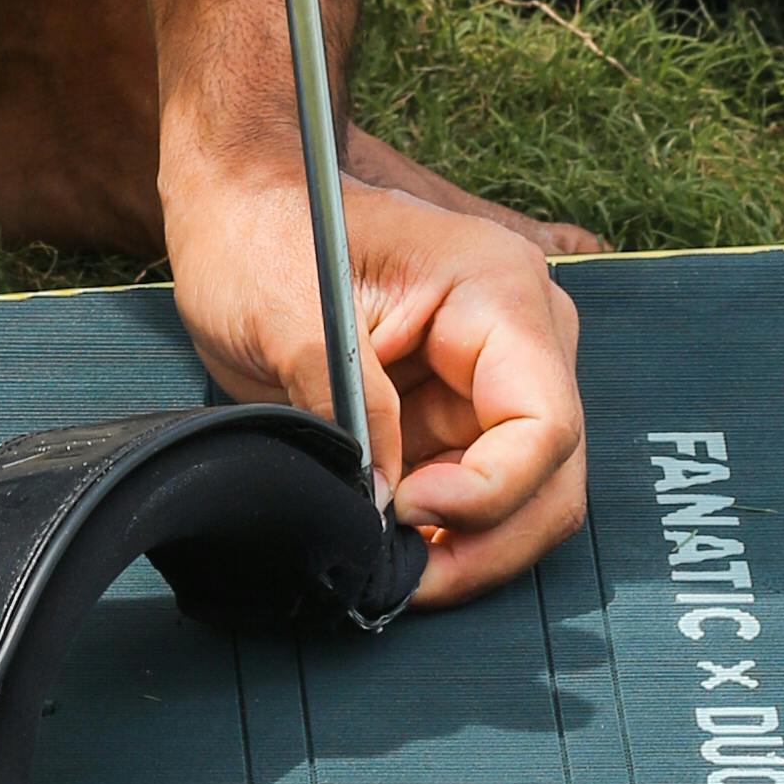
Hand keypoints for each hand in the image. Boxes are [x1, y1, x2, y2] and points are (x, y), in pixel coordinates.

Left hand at [163, 137, 588, 607]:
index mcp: (497, 288)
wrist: (233, 205)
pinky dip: (444, 533)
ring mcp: (490, 375)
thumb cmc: (260, 230)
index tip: (412, 512)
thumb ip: (350, 408)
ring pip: (522, 496)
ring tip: (393, 569)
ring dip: (467, 546)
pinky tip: (393, 548)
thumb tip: (384, 503)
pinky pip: (475, 491)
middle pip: (550, 472)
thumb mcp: (289, 313)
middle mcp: (518, 333)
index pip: (545, 421)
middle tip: (407, 578)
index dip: (492, 490)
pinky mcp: (454, 409)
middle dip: (487, 540)